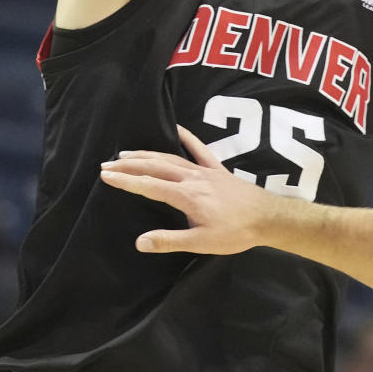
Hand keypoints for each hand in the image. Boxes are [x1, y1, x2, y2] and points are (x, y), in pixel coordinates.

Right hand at [100, 125, 274, 254]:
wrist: (267, 217)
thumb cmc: (235, 232)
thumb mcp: (201, 243)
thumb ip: (169, 241)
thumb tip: (139, 242)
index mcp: (185, 196)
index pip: (148, 186)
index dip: (126, 181)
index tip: (105, 176)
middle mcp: (192, 178)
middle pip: (154, 167)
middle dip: (129, 165)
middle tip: (106, 165)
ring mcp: (204, 170)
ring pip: (170, 157)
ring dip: (146, 154)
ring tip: (125, 153)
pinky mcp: (217, 169)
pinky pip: (199, 148)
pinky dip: (186, 137)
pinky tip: (176, 128)